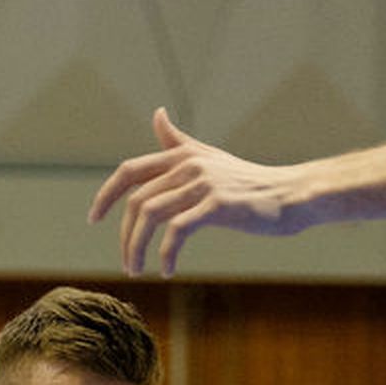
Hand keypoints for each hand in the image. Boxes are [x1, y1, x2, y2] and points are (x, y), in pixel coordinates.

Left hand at [88, 107, 303, 276]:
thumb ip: (178, 142)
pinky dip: (166, 254)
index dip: (105, 194)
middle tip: (127, 264)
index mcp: (181, 155)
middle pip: (135, 201)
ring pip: (150, 215)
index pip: (129, 171)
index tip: (93, 219)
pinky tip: (168, 270)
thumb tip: (157, 113)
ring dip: (138, 248)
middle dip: (125, 236)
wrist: (291, 195)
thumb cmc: (249, 182)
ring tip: (139, 271)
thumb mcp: (210, 158)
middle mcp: (188, 164)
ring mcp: (202, 183)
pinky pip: (176, 232)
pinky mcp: (217, 204)